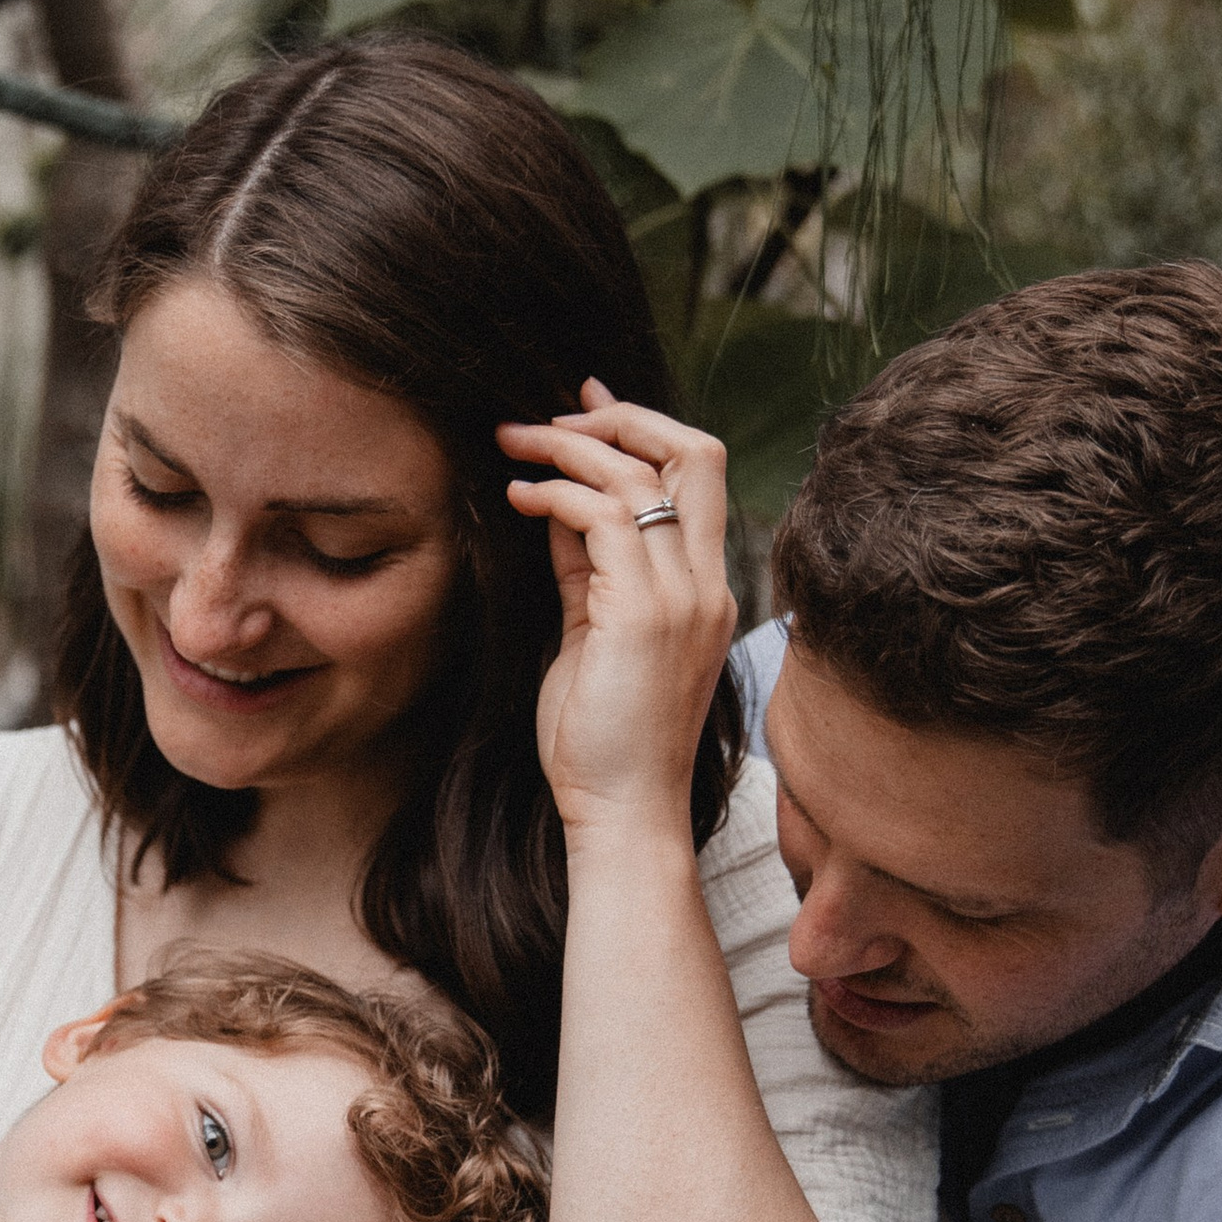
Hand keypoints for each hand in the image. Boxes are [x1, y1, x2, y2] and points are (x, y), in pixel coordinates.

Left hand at [500, 383, 735, 844]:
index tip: (587, 407)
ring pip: (640, 476)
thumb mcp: (595, 637)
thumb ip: (587, 572)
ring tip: (514, 448)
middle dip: (619, 419)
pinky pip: (601, 519)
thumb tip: (558, 511)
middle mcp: (706, 585)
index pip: (697, 476)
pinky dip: (554, 495)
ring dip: (568, 449)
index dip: (644, 429)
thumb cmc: (604, 742)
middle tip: (549, 417)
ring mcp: (681, 598)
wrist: (624, 814)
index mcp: (706, 589)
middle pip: (695, 452)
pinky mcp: (642, 615)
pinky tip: (517, 500)